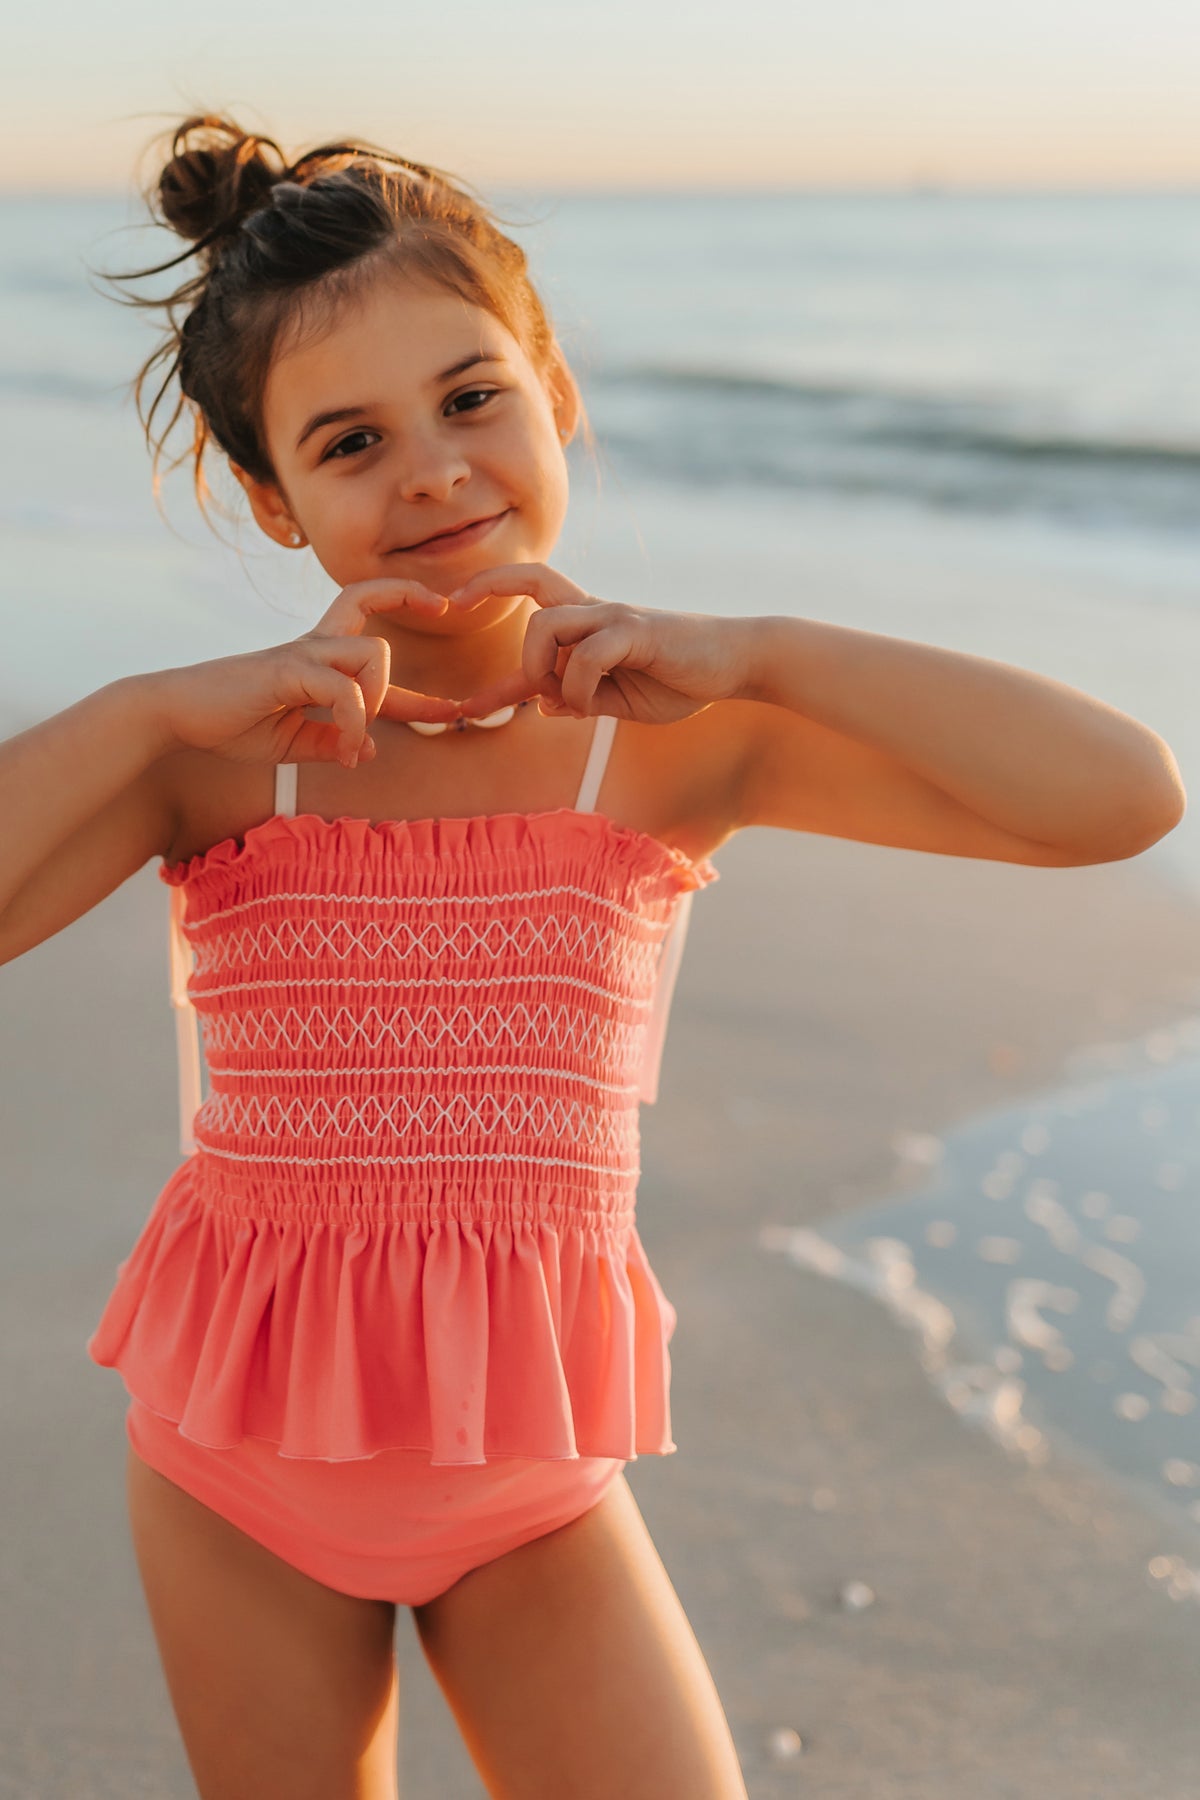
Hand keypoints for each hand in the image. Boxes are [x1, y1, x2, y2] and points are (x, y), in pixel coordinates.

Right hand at [152, 579, 457, 765]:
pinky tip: (348, 750)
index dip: (413, 651)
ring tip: (356, 737)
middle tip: (437, 634)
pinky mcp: (286, 670)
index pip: (371, 640)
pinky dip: (354, 722)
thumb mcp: (294, 742)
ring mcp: (301, 655)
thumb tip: (371, 749)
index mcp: (316, 660)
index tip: (450, 678)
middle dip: (407, 605)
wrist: (178, 718)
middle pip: (370, 616)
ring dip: (378, 700)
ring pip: (371, 653)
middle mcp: (313, 648)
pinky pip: (343, 690)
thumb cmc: (231, 724)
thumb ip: (333, 742)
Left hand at [447, 564, 746, 724]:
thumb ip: (583, 698)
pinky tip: (595, 706)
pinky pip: (586, 657)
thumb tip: (545, 704)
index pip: (531, 588)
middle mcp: (596, 611)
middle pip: (532, 591)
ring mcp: (615, 618)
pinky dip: (580, 689)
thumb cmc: (682, 678)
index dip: (488, 587)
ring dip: (541, 670)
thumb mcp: (621, 699)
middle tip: (484, 653)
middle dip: (497, 611)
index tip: (451, 602)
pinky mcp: (636, 632)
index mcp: (590, 622)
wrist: (736, 664)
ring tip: (563, 700)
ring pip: (547, 626)